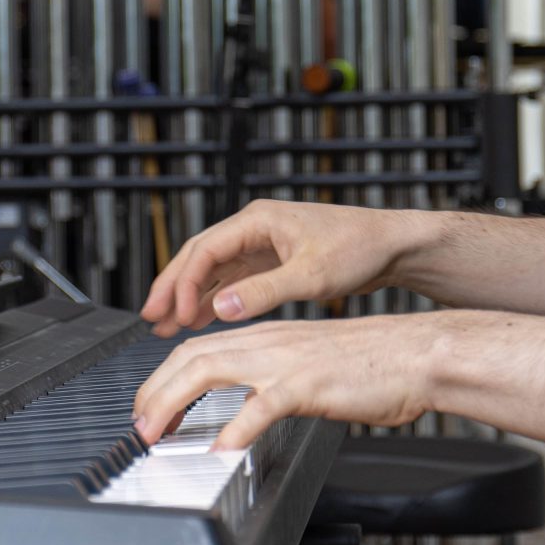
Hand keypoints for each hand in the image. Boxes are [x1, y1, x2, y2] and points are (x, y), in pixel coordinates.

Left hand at [131, 314, 437, 449]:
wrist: (418, 353)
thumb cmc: (374, 364)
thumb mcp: (311, 364)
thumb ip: (277, 379)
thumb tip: (250, 406)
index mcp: (267, 338)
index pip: (198, 348)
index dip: (163, 377)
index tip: (149, 406)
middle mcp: (268, 343)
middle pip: (190, 357)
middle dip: (153, 391)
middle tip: (138, 426)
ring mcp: (285, 362)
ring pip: (210, 370)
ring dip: (173, 403)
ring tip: (156, 434)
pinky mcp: (308, 385)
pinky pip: (260, 406)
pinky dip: (234, 428)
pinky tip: (220, 450)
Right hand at [141, 199, 434, 335]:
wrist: (393, 245)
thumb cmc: (360, 248)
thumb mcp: (311, 275)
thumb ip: (264, 292)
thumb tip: (223, 308)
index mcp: (258, 220)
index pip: (204, 251)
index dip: (184, 284)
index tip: (175, 315)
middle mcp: (255, 228)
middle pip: (199, 257)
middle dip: (173, 287)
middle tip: (150, 316)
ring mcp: (263, 243)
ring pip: (213, 269)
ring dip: (191, 295)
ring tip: (166, 324)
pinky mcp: (274, 259)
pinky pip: (232, 278)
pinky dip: (215, 298)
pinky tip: (203, 319)